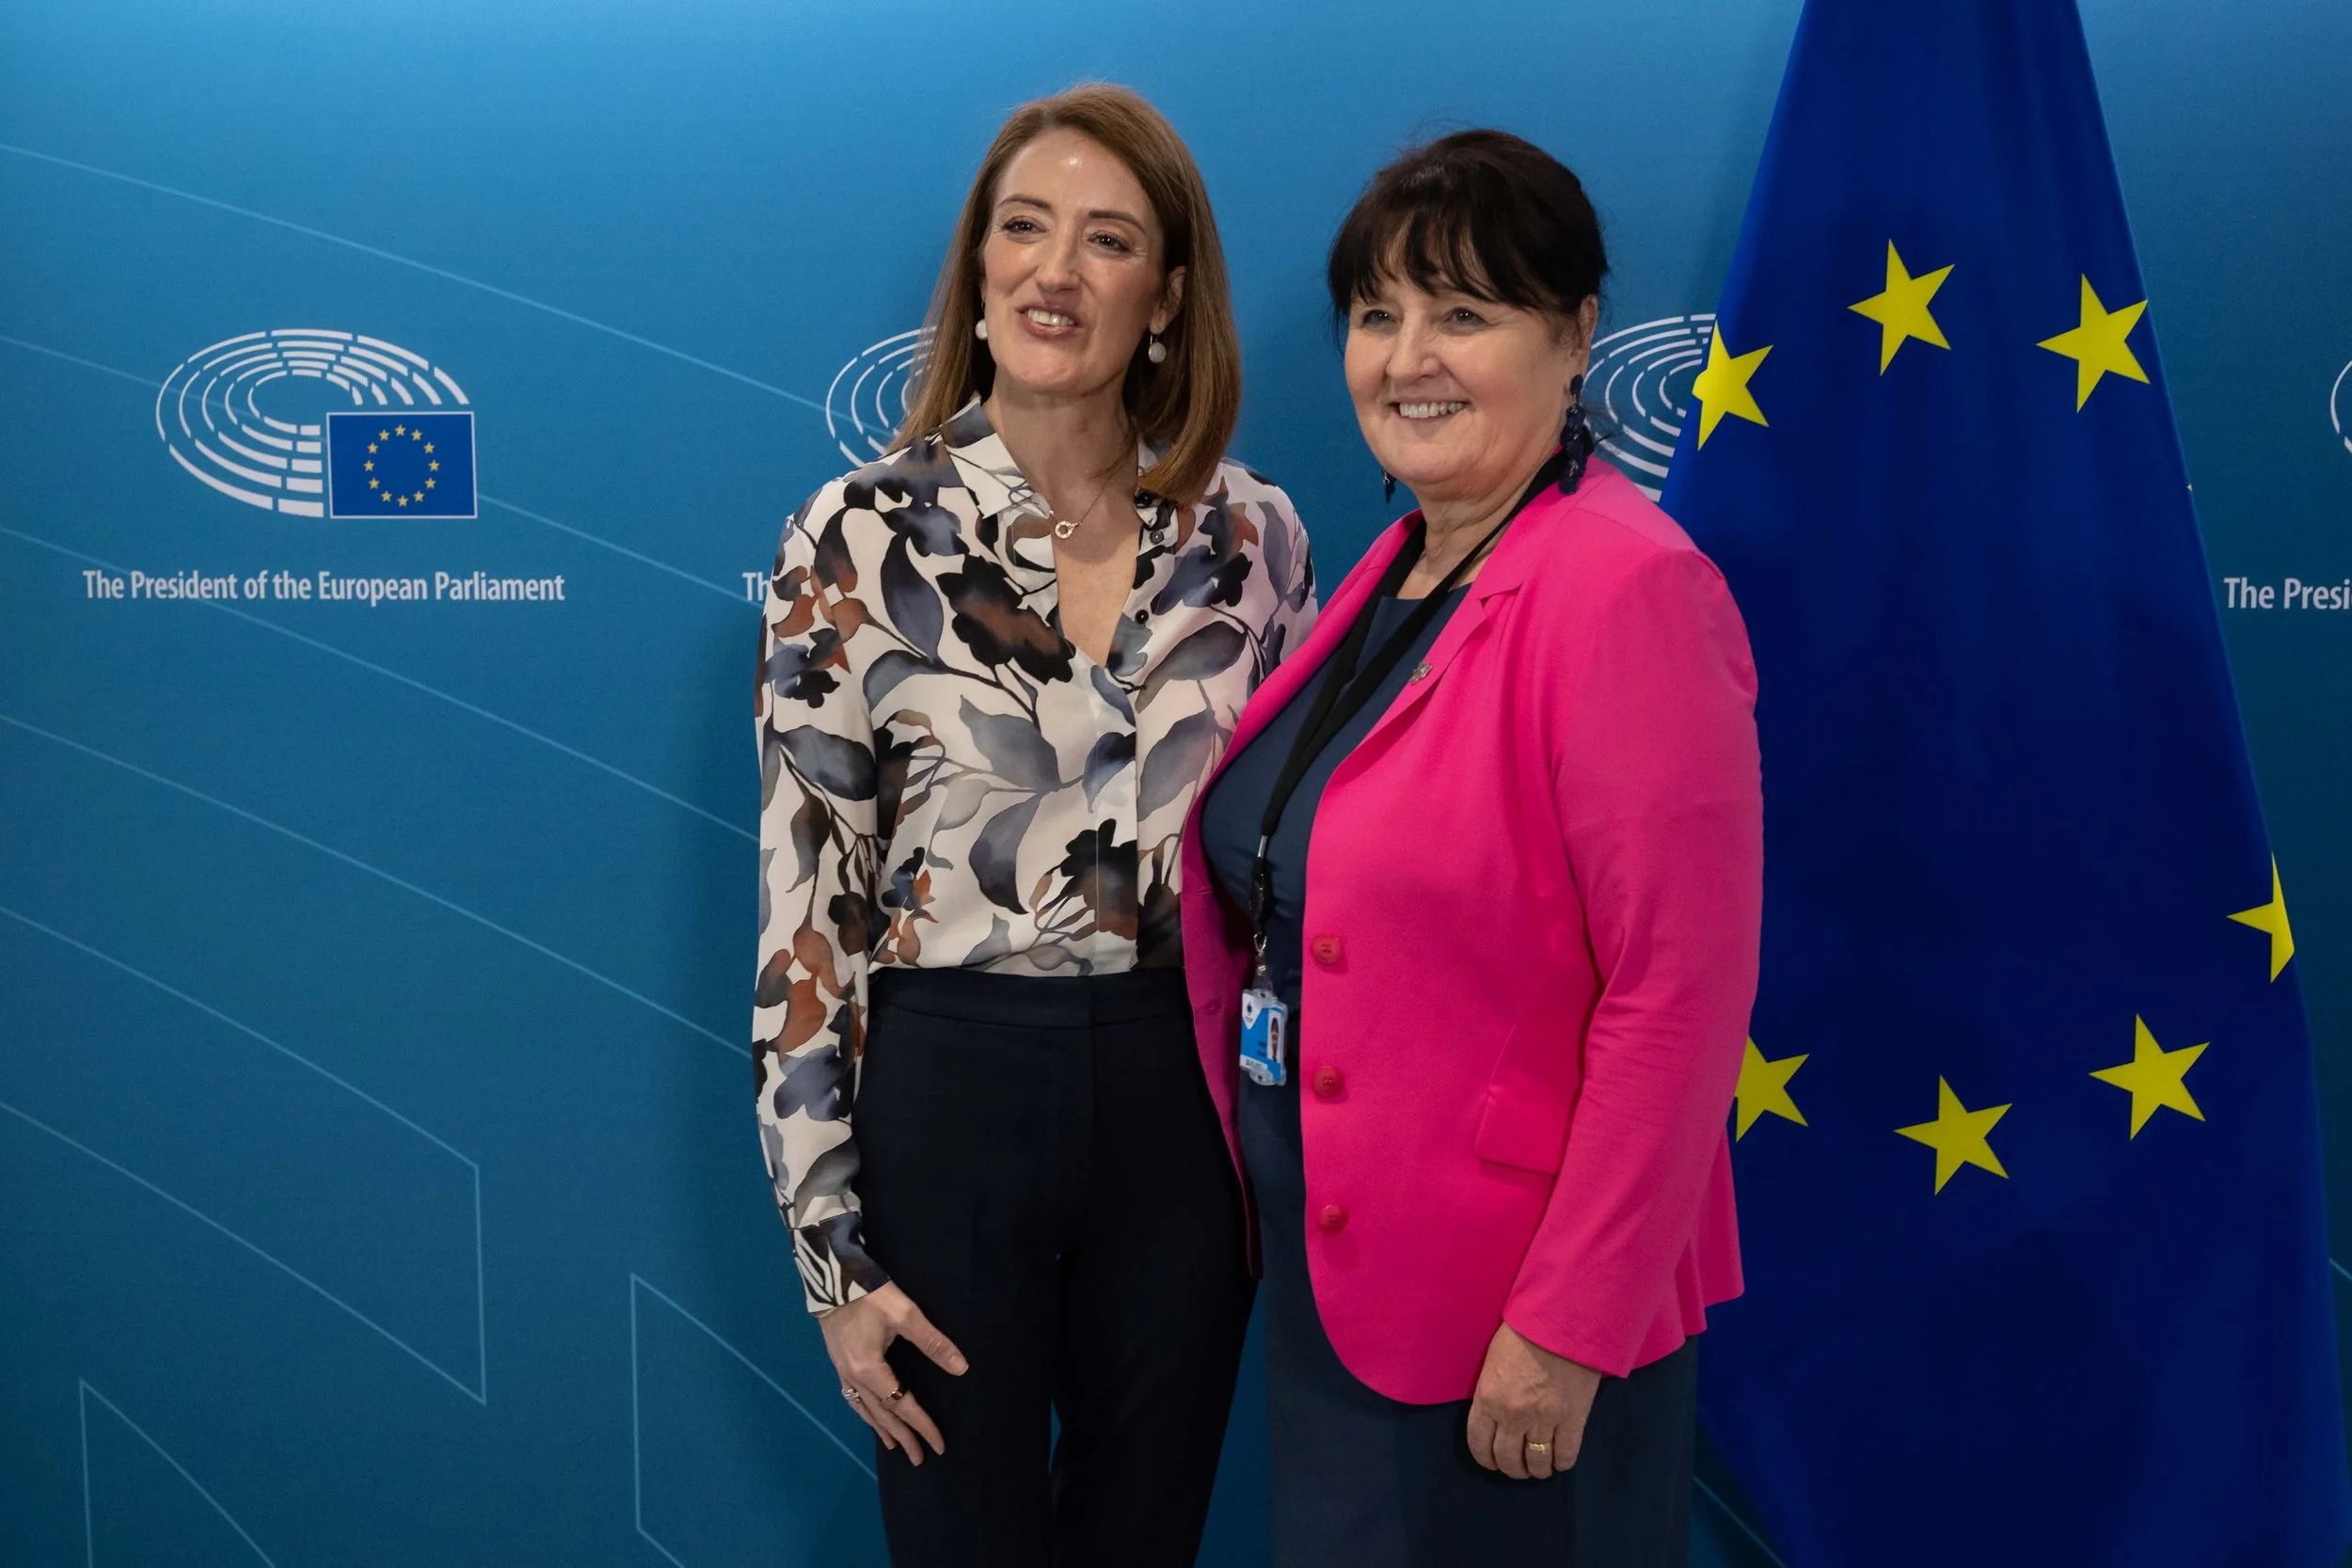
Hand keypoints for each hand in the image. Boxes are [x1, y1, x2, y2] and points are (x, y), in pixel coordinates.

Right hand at [817, 1282, 967, 1464]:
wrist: (831, 1277)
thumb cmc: (870, 1295)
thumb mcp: (906, 1315)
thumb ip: (933, 1343)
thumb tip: (960, 1368)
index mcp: (870, 1370)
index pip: (902, 1406)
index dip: (922, 1426)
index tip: (938, 1445)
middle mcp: (854, 1378)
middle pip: (882, 1415)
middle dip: (903, 1437)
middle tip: (919, 1458)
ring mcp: (842, 1371)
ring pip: (865, 1409)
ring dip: (882, 1429)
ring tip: (895, 1446)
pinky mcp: (838, 1362)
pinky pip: (853, 1398)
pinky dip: (865, 1413)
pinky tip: (869, 1414)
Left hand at [1466, 1322, 1602, 1480]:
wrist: (1562, 1319)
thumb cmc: (1523, 1332)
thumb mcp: (1493, 1362)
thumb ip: (1491, 1393)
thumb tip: (1496, 1415)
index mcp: (1488, 1398)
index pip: (1478, 1443)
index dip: (1486, 1459)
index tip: (1493, 1462)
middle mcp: (1513, 1415)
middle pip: (1508, 1459)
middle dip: (1512, 1469)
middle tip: (1518, 1467)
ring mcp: (1544, 1420)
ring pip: (1537, 1461)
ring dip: (1537, 1470)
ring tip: (1540, 1467)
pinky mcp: (1573, 1419)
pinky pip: (1566, 1455)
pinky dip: (1562, 1463)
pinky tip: (1560, 1460)